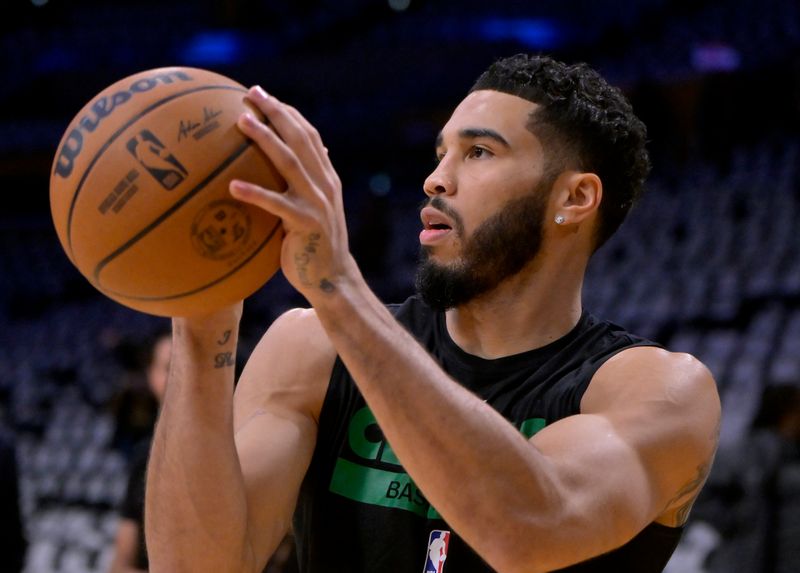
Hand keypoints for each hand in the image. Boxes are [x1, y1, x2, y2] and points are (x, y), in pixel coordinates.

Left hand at [229, 86, 355, 302]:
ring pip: (290, 162)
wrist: (332, 279)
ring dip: (265, 139)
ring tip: (242, 121)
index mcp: (326, 178)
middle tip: (251, 93)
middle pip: (300, 138)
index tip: (264, 96)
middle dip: (276, 112)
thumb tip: (284, 172)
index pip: (309, 135)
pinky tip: (232, 186)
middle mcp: (324, 185)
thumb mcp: (312, 211)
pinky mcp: (305, 224)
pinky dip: (255, 193)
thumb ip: (303, 188)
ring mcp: (317, 203)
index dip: (287, 113)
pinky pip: (276, 205)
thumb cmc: (313, 246)